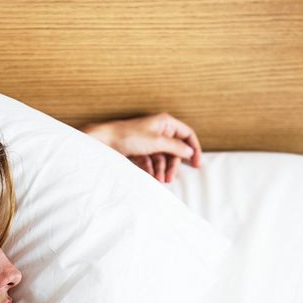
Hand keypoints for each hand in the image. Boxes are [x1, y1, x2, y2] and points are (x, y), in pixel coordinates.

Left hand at [82, 113, 201, 182]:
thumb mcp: (157, 142)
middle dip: (173, 164)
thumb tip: (190, 152)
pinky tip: (150, 176)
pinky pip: (151, 161)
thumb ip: (176, 147)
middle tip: (170, 178)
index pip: (187, 134)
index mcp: (166, 123)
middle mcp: (159, 130)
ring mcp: (150, 140)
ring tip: (159, 179)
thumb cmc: (129, 136)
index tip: (197, 163)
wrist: (105, 141)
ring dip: (162, 169)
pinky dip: (152, 169)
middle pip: (174, 149)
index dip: (194, 148)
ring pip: (163, 157)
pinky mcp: (141, 150)